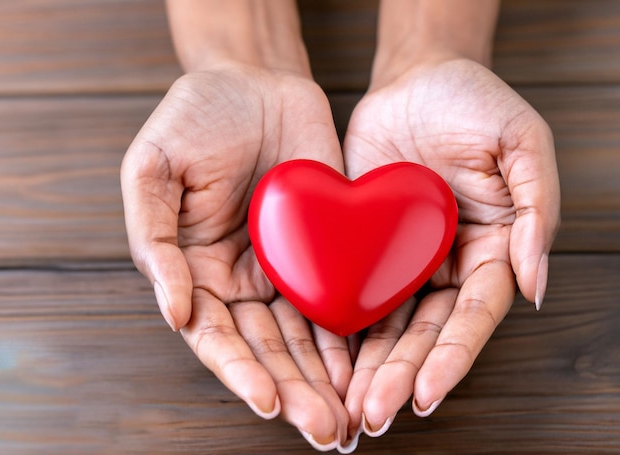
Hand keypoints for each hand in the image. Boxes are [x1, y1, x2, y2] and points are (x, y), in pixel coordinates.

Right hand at [120, 65, 352, 449]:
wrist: (253, 80)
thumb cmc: (194, 118)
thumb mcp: (152, 168)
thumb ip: (154, 240)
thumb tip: (174, 311)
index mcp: (194, 270)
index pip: (217, 335)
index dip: (241, 371)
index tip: (269, 402)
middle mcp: (240, 279)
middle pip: (266, 349)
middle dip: (294, 391)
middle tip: (324, 431)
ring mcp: (283, 268)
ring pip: (304, 337)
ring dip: (325, 379)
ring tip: (347, 420)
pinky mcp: (323, 248)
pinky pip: (337, 298)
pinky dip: (350, 336)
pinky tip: (365, 369)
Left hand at [341, 58, 559, 437]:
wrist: (415, 78)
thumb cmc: (474, 102)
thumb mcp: (522, 141)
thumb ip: (537, 209)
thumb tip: (536, 283)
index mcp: (490, 249)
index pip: (472, 315)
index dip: (451, 357)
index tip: (427, 395)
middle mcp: (446, 264)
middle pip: (424, 332)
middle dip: (401, 375)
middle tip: (374, 415)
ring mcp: (403, 258)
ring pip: (385, 323)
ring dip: (368, 366)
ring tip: (347, 405)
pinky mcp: (363, 243)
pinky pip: (350, 289)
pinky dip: (338, 327)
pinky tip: (323, 360)